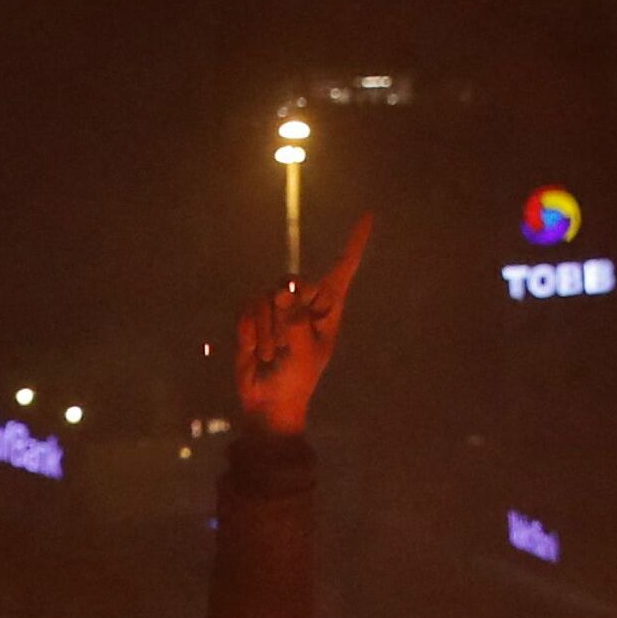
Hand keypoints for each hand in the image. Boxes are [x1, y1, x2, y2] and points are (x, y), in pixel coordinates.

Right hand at [233, 213, 371, 438]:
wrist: (267, 403)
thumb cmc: (296, 380)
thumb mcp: (304, 351)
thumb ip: (296, 319)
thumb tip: (283, 290)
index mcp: (328, 310)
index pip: (344, 270)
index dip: (354, 244)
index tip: (369, 214)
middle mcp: (304, 303)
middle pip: (292, 282)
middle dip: (283, 315)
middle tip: (284, 346)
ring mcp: (278, 309)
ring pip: (266, 298)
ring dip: (266, 332)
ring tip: (272, 355)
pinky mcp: (255, 316)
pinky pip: (248, 309)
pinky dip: (250, 332)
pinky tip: (256, 351)